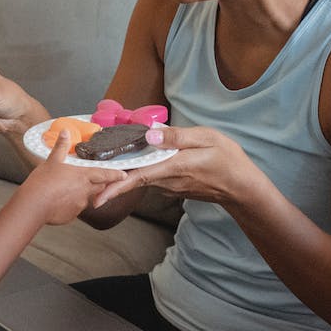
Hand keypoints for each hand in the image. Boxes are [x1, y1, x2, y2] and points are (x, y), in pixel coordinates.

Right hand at [16, 130, 127, 224]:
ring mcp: (79, 205)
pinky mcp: (70, 216)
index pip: (105, 175)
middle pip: (99, 187)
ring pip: (86, 199)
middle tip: (96, 181)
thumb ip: (61, 147)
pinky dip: (70, 205)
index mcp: (83, 176)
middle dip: (99, 184)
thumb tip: (65, 132)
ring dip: (82, 194)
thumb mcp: (52, 161)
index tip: (124, 175)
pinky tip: (59, 201)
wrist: (34, 205)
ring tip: (68, 190)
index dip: (115, 174)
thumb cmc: (43, 182)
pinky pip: (74, 209)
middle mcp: (85, 191)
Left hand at [93, 125, 260, 208]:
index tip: (97, 196)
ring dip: (124, 174)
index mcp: (173, 167)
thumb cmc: (228, 159)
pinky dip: (140, 172)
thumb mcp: (206, 139)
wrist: (242, 186)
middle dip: (111, 178)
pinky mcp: (173, 186)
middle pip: (134, 179)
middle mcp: (167, 181)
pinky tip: (133, 160)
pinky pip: (151, 178)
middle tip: (88, 173)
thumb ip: (177, 137)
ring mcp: (170, 186)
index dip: (115, 187)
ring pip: (142, 178)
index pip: (138, 178)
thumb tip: (151, 134)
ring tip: (104, 162)